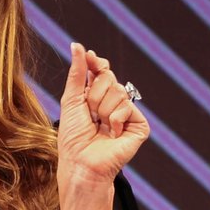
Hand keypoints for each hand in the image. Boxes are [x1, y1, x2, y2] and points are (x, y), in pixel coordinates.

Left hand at [56, 43, 149, 191]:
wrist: (81, 163)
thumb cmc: (73, 138)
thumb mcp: (71, 100)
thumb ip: (77, 72)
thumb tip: (77, 45)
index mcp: (97, 96)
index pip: (102, 69)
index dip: (97, 63)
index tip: (91, 59)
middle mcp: (113, 103)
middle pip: (109, 78)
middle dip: (94, 95)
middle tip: (91, 115)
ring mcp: (127, 114)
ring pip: (118, 91)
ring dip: (103, 110)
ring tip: (100, 127)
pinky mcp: (139, 126)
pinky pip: (127, 106)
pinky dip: (116, 119)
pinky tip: (112, 133)